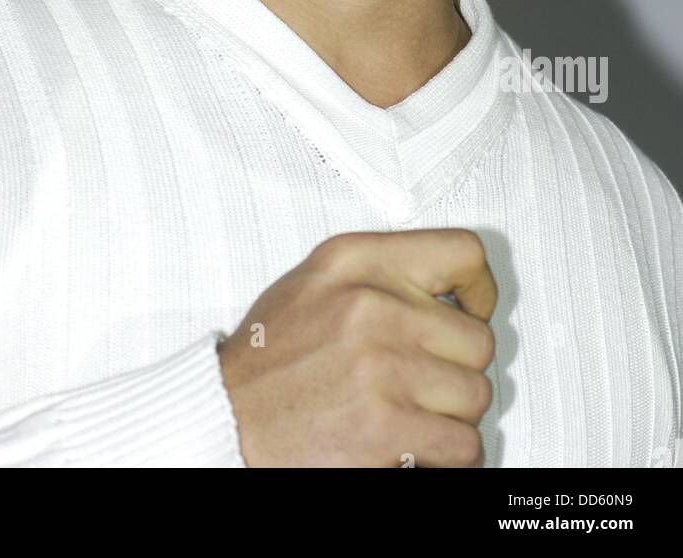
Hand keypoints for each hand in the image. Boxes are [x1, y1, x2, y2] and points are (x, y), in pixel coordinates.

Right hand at [218, 228, 495, 467]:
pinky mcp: (387, 426)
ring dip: (450, 413)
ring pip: (475, 395)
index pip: (462, 252)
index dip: (480, 289)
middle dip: (456, 367)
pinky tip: (413, 444)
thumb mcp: (316, 280)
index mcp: (355, 260)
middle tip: (422, 380)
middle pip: (477, 339)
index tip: (469, 312)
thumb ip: (379, 273)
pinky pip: (464, 444)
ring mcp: (382, 366)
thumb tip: (450, 293)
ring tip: (409, 412)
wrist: (226, 416)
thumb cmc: (271, 354)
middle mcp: (371, 304)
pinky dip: (446, 454)